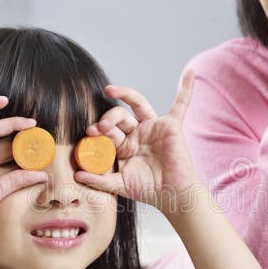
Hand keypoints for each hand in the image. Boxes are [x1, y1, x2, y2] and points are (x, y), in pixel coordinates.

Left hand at [74, 71, 199, 213]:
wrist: (173, 195)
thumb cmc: (149, 191)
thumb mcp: (119, 185)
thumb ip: (99, 180)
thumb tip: (77, 176)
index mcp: (124, 146)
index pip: (107, 132)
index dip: (98, 131)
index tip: (90, 133)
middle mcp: (138, 133)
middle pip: (119, 116)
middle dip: (108, 119)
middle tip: (100, 127)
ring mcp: (154, 127)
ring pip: (137, 104)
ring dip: (124, 94)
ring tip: (110, 91)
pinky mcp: (171, 125)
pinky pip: (180, 105)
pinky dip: (186, 89)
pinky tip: (190, 73)